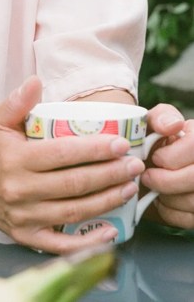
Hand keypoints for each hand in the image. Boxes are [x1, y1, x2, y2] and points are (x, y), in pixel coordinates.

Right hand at [0, 77, 144, 253]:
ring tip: (129, 188)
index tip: (120, 143)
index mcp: (15, 159)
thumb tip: (36, 81)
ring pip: (74, 211)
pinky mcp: (28, 237)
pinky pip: (62, 244)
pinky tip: (112, 230)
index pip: (61, 154)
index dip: (93, 149)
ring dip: (106, 201)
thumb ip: (16, 101)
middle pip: (73, 184)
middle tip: (134, 165)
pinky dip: (88, 241)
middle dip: (109, 174)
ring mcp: (25, 217)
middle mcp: (19, 190)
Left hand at [141, 104, 193, 229]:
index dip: (171, 157)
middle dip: (166, 181)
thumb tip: (172, 126)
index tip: (155, 158)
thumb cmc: (153, 143)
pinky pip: (190, 219)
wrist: (148, 167)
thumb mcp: (153, 123)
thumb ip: (161, 117)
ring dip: (167, 198)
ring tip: (154, 188)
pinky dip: (170, 213)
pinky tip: (163, 201)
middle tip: (146, 177)